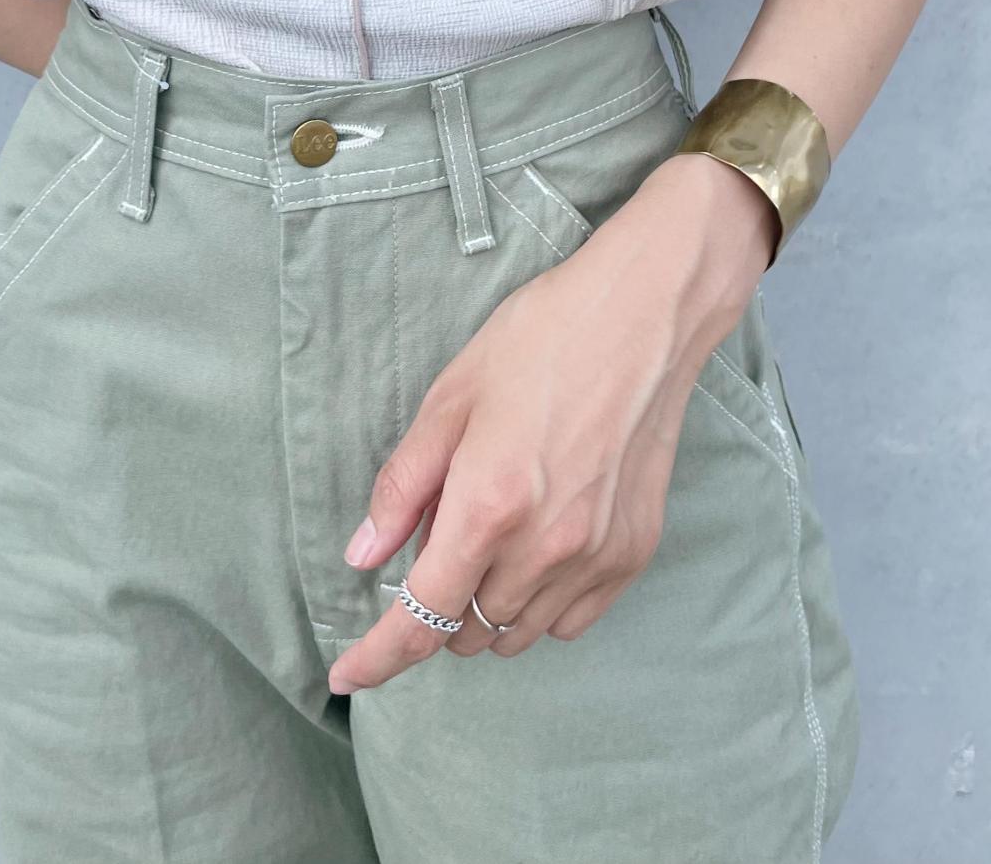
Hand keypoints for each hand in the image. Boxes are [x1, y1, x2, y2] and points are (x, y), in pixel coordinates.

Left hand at [326, 150, 777, 694]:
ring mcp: (596, 557)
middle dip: (433, 607)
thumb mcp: (450, 398)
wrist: (642, 316)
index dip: (378, 657)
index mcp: (488, 506)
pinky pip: (570, 620)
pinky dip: (539, 604)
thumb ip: (404, 486)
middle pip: (467, 632)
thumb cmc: (540, 340)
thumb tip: (363, 554)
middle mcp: (545, 548)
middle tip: (437, 535)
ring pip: (517, 635)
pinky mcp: (634, 554)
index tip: (348, 674)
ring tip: (489, 533)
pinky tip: (535, 547)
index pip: (420, 617)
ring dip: (485, 609)